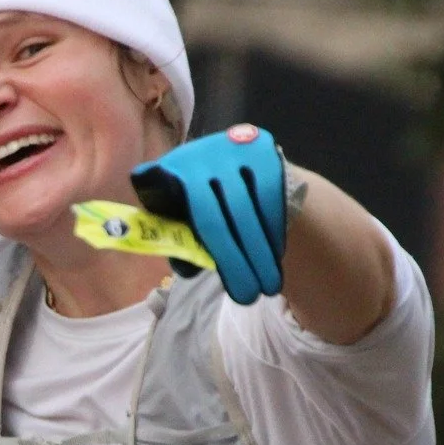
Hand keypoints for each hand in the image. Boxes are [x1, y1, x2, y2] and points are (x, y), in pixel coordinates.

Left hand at [130, 124, 287, 304]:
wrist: (236, 159)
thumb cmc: (202, 201)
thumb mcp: (183, 218)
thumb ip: (181, 243)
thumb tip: (188, 268)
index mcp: (167, 175)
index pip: (184, 220)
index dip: (202, 252)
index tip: (217, 284)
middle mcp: (194, 155)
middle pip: (215, 220)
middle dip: (236, 263)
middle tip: (249, 297)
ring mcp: (227, 147)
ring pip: (245, 210)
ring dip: (260, 253)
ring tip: (269, 285)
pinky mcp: (259, 146)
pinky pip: (269, 195)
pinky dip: (273, 229)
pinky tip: (276, 253)